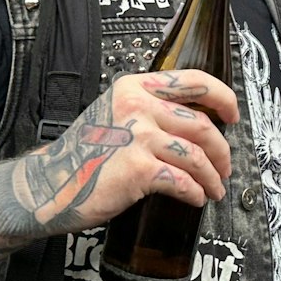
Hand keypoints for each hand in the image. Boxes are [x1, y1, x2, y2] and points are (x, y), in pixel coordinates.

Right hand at [0, 70, 239, 241]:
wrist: (48, 184)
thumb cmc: (84, 155)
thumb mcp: (115, 115)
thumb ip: (149, 112)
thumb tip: (194, 126)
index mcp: (135, 87)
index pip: (193, 82)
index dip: (223, 98)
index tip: (232, 115)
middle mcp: (138, 106)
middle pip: (202, 125)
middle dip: (222, 151)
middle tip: (225, 168)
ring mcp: (138, 136)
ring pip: (196, 155)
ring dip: (213, 176)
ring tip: (214, 189)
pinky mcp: (138, 168)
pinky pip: (182, 180)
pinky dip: (195, 192)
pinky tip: (196, 198)